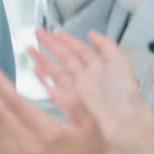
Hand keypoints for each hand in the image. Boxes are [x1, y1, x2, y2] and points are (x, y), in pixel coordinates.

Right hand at [32, 29, 153, 153]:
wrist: (123, 120)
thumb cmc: (124, 93)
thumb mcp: (119, 62)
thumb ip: (106, 45)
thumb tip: (91, 33)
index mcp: (99, 66)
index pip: (80, 49)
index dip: (67, 40)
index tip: (55, 32)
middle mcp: (87, 76)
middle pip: (65, 58)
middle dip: (51, 45)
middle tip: (38, 34)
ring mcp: (78, 89)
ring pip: (57, 71)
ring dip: (43, 60)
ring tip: (30, 49)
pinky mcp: (71, 102)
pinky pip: (54, 88)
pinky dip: (44, 80)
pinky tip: (36, 72)